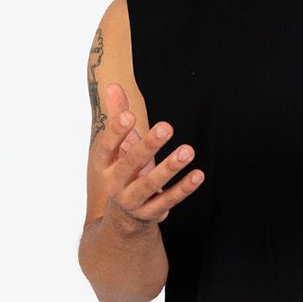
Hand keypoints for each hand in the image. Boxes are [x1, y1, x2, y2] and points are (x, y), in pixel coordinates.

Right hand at [89, 82, 204, 231]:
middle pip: (129, 165)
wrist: (122, 216)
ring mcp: (132, 201)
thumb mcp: (119, 145)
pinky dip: (183, 188)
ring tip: (188, 150)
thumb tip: (112, 85)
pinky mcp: (151, 213)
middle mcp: (115, 184)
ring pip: (150, 185)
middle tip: (166, 126)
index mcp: (104, 165)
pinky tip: (198, 174)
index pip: (106, 147)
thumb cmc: (123, 170)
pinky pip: (168, 200)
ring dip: (170, 167)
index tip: (129, 115)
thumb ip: (117, 116)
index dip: (116, 132)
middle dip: (148, 146)